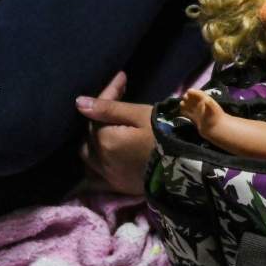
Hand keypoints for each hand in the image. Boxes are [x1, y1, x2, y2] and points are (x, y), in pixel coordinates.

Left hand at [76, 71, 154, 196]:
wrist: (187, 167)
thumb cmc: (166, 135)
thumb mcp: (140, 115)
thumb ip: (109, 108)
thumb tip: (78, 102)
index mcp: (105, 139)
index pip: (98, 113)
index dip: (109, 92)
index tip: (122, 78)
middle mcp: (100, 160)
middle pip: (90, 134)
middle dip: (99, 117)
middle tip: (117, 104)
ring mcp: (108, 176)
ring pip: (88, 157)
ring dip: (92, 143)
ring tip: (106, 131)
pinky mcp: (117, 187)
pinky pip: (95, 179)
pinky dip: (94, 168)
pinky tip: (102, 159)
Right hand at [179, 88, 224, 134]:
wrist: (215, 130)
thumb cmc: (215, 118)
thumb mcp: (213, 110)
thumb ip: (210, 104)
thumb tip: (206, 100)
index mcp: (206, 101)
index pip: (199, 94)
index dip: (194, 92)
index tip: (188, 91)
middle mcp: (201, 106)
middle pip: (193, 99)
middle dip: (188, 97)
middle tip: (184, 98)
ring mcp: (198, 112)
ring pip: (189, 106)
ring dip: (185, 104)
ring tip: (182, 104)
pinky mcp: (195, 118)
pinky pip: (188, 113)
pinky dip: (184, 111)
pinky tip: (181, 110)